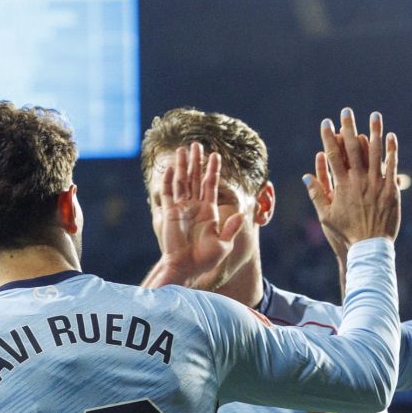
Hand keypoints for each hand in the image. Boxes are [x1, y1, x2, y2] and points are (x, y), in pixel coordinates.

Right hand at [146, 143, 244, 287]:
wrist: (186, 268)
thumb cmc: (205, 260)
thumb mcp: (223, 245)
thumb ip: (231, 229)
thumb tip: (243, 215)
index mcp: (208, 212)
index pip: (211, 185)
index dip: (213, 170)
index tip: (215, 155)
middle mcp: (195, 207)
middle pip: (195, 178)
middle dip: (196, 161)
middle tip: (197, 144)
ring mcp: (181, 209)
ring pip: (182, 181)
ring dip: (183, 166)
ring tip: (183, 149)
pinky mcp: (169, 214)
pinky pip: (168, 193)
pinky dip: (169, 180)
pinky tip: (171, 168)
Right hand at [304, 108, 399, 255]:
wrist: (369, 249)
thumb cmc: (345, 235)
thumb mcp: (326, 217)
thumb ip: (317, 194)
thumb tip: (307, 175)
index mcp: (342, 186)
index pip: (333, 155)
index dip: (329, 137)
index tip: (326, 122)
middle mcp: (359, 181)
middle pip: (353, 148)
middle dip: (348, 127)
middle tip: (346, 110)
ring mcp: (376, 184)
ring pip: (375, 152)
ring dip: (374, 131)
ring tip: (374, 115)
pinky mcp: (391, 190)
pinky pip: (392, 166)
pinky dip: (391, 150)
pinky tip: (391, 136)